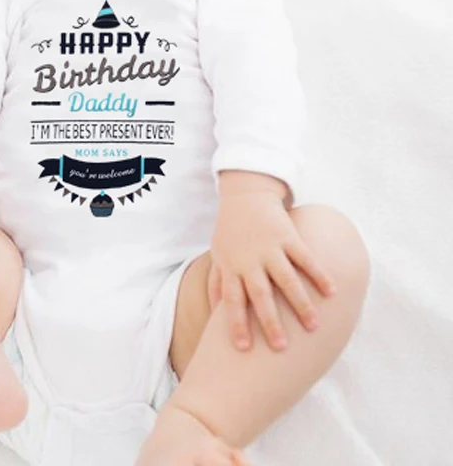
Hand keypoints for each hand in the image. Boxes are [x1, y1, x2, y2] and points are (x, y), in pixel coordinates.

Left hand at [208, 193, 336, 351]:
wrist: (245, 195)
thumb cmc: (231, 231)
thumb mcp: (218, 255)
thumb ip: (216, 283)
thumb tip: (212, 312)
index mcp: (232, 267)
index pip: (232, 301)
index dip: (236, 324)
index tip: (243, 349)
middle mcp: (250, 260)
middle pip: (260, 295)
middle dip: (270, 322)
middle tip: (281, 348)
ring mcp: (270, 248)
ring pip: (286, 279)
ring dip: (300, 303)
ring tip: (313, 327)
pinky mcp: (288, 235)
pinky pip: (306, 258)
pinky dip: (318, 274)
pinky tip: (332, 292)